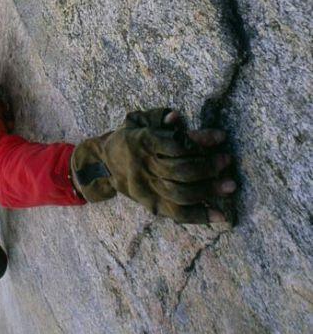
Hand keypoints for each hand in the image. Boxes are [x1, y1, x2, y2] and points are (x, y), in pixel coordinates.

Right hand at [71, 108, 234, 223]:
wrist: (104, 164)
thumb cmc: (130, 139)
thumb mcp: (138, 122)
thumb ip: (158, 118)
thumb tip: (176, 117)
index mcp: (142, 142)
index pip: (175, 143)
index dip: (200, 139)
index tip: (221, 136)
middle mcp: (144, 167)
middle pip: (179, 171)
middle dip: (207, 167)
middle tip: (227, 161)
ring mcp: (147, 189)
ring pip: (180, 194)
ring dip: (208, 191)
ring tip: (230, 186)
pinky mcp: (151, 204)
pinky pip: (177, 214)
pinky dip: (200, 216)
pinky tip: (221, 216)